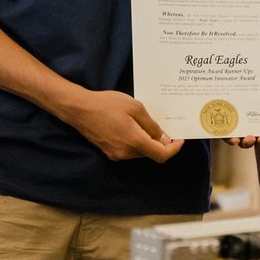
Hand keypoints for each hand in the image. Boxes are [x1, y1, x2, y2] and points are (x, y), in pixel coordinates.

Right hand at [64, 89, 182, 162]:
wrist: (79, 109)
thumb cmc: (107, 104)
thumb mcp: (135, 108)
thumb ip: (151, 125)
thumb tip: (164, 139)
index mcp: (135, 142)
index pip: (161, 155)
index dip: (174, 149)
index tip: (180, 139)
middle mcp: (126, 153)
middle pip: (151, 154)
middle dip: (161, 143)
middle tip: (165, 126)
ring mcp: (116, 155)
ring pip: (140, 152)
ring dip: (148, 142)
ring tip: (147, 123)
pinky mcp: (109, 152)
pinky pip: (129, 150)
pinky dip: (137, 142)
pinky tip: (134, 127)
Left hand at [227, 87, 259, 148]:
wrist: (248, 76)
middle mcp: (254, 128)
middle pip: (257, 141)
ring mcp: (240, 127)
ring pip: (243, 142)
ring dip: (246, 144)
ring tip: (249, 138)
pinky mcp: (227, 124)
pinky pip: (227, 135)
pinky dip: (229, 139)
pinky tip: (232, 137)